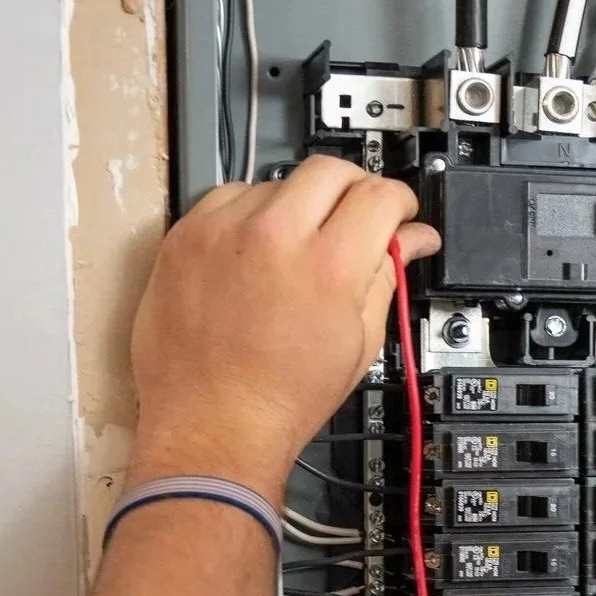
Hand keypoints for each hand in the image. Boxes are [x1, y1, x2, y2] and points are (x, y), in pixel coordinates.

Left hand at [128, 159, 438, 503]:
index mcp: (329, 266)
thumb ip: (387, 278)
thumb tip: (410, 241)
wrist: (211, 426)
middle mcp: (275, 235)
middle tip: (354, 221)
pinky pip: (228, 197)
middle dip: (353, 190)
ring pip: (278, 181)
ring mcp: (223, 230)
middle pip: (331, 170)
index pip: (381, 195)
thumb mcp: (359, 344)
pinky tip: (254, 251)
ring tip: (296, 248)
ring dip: (298, 204)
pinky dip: (249, 215)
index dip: (400, 202)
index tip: (398, 213)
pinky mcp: (185, 236)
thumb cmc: (281, 401)